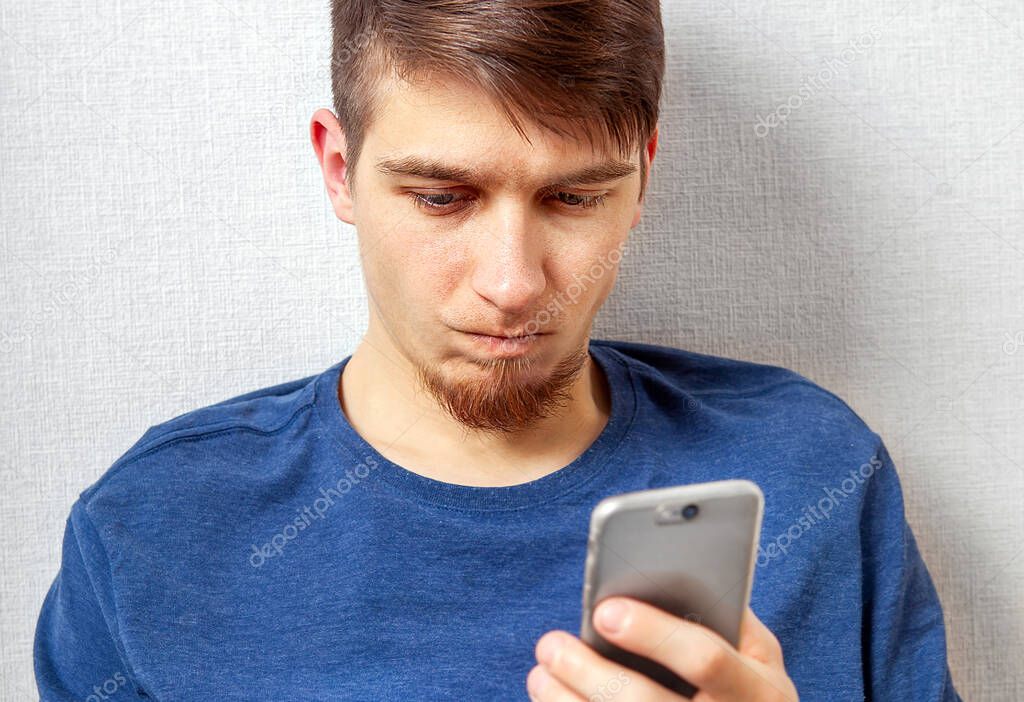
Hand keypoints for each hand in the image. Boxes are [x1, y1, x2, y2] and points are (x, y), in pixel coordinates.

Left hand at [528, 599, 797, 700]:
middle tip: (551, 644)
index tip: (604, 610)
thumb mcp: (758, 653)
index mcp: (758, 688)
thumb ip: (724, 614)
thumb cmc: (751, 689)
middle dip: (589, 672)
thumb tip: (666, 571)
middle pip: (644, 701)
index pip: (704, 657)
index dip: (653, 633)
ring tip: (541, 674)